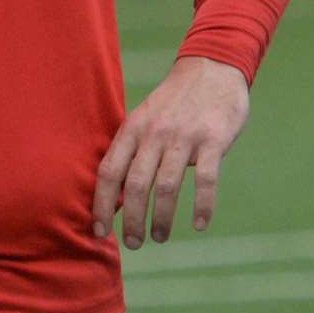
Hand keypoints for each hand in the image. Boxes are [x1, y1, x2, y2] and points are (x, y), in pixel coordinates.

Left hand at [92, 56, 248, 248]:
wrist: (212, 68)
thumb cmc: (174, 102)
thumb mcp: (144, 118)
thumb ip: (130, 152)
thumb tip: (115, 199)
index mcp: (133, 128)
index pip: (109, 171)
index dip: (101, 205)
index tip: (99, 232)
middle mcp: (155, 133)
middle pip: (134, 184)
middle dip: (131, 220)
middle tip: (132, 244)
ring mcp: (184, 136)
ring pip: (166, 186)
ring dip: (161, 219)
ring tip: (159, 238)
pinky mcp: (214, 140)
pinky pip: (206, 180)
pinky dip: (202, 206)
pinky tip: (199, 224)